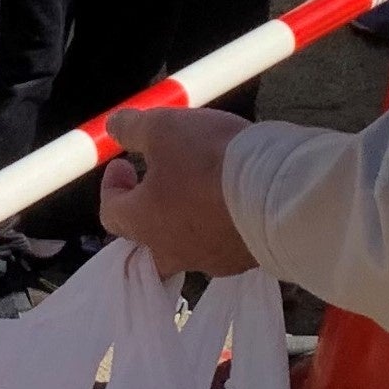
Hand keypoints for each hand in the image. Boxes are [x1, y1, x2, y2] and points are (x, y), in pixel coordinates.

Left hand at [98, 106, 257, 278]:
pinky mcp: (243, 261)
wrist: (277, 193)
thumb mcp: (163, 128)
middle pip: (145, 240)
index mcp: (143, 223)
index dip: (112, 186)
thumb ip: (132, 128)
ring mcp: (211, 260)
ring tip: (197, 187)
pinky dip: (217, 224)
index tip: (123, 163)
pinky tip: (231, 201)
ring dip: (183, 217)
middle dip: (145, 212)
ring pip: (185, 244)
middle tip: (154, 184)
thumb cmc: (208, 161)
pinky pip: (221, 244)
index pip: (110, 213)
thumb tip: (112, 127)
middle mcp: (172, 250)